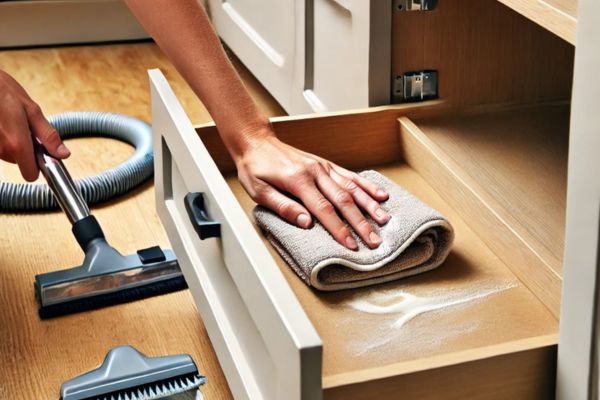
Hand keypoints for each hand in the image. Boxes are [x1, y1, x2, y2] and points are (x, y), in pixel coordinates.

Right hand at [0, 70, 69, 180]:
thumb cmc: (2, 90)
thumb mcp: (31, 110)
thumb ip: (48, 135)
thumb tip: (63, 154)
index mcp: (17, 143)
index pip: (30, 174)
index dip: (39, 165)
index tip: (43, 153)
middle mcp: (1, 149)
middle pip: (20, 162)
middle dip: (26, 147)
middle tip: (25, 126)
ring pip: (9, 154)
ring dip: (13, 141)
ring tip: (11, 120)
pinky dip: (3, 137)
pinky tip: (2, 121)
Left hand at [236, 135, 390, 249]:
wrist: (256, 142)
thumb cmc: (255, 168)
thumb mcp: (259, 192)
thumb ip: (284, 207)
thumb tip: (306, 224)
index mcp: (299, 181)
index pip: (324, 210)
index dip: (339, 229)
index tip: (351, 244)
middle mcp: (315, 172)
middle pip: (344, 200)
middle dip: (361, 222)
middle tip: (374, 240)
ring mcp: (323, 167)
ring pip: (352, 187)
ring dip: (370, 204)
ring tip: (384, 220)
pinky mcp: (326, 164)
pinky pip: (350, 175)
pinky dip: (366, 186)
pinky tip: (380, 194)